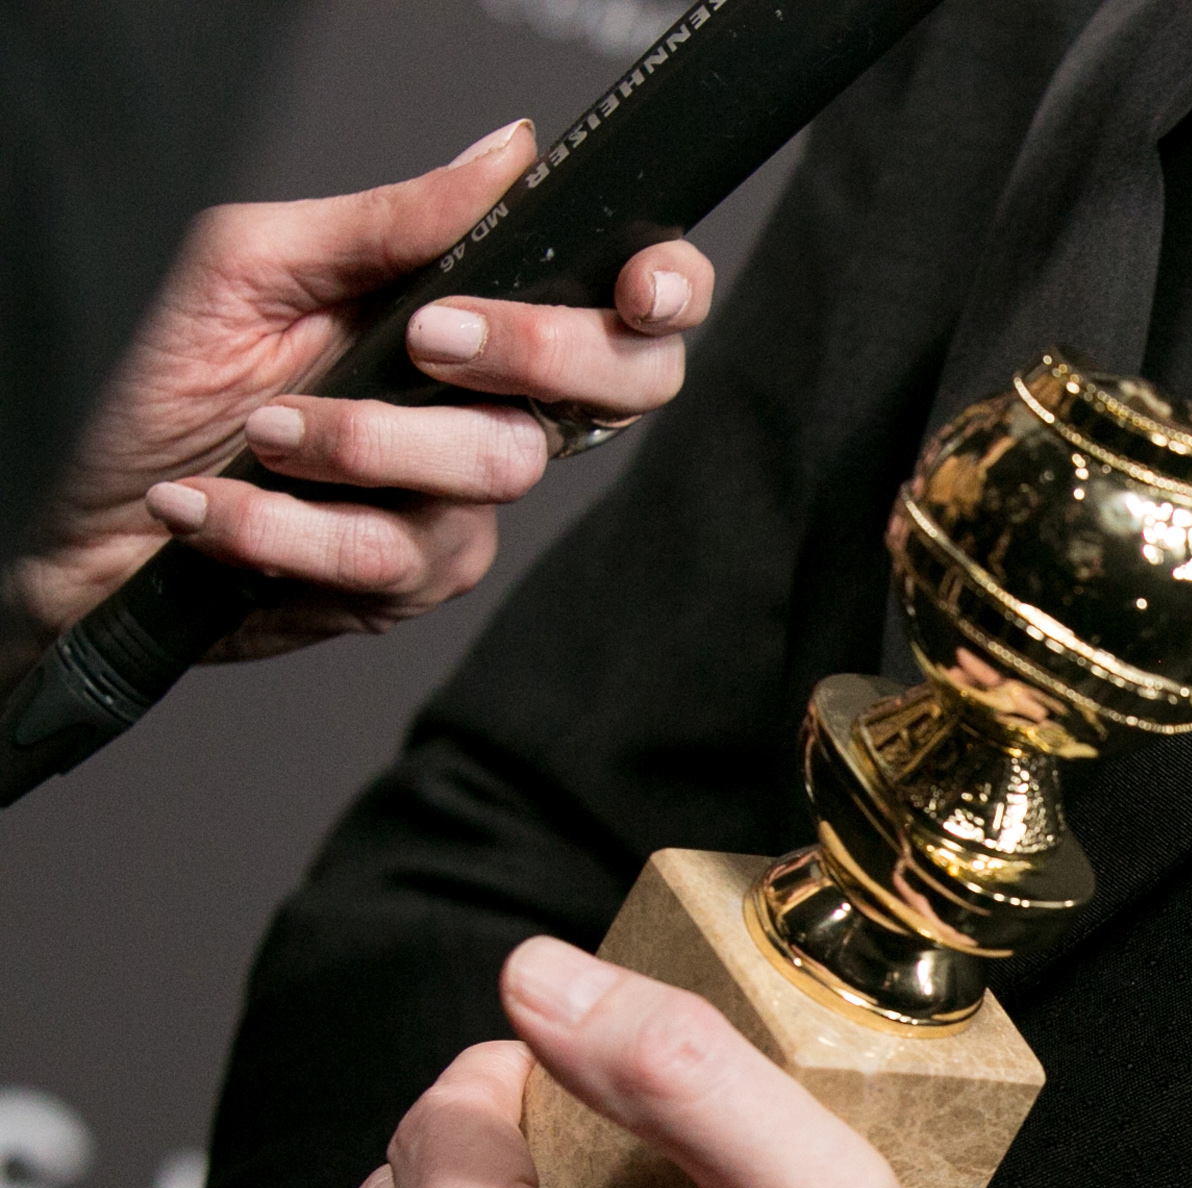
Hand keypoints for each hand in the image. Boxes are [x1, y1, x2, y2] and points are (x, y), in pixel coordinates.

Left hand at [2, 117, 714, 672]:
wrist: (80, 521)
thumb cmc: (156, 384)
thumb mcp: (252, 263)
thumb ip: (388, 220)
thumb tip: (505, 154)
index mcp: (474, 322)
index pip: (626, 308)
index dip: (666, 294)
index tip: (635, 290)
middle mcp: (487, 410)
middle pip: (618, 390)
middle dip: (536, 353)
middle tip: (425, 340)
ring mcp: (458, 502)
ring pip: (494, 472)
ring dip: (359, 446)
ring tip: (261, 432)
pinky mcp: (407, 583)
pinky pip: (391, 555)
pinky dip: (282, 525)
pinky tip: (210, 504)